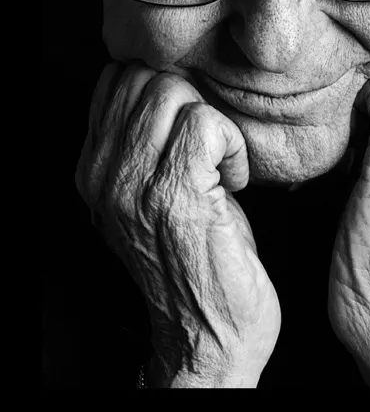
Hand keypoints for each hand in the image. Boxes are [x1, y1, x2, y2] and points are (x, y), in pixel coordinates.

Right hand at [76, 62, 280, 387]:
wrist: (207, 334)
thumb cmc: (195, 255)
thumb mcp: (151, 194)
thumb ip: (142, 141)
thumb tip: (169, 82)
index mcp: (94, 168)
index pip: (118, 79)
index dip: (166, 87)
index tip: (190, 127)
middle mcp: (104, 174)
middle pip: (146, 77)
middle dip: (190, 98)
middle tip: (209, 146)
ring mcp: (134, 185)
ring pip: (172, 91)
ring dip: (213, 122)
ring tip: (219, 165)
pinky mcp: (175, 195)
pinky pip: (206, 123)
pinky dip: (232, 144)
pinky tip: (233, 180)